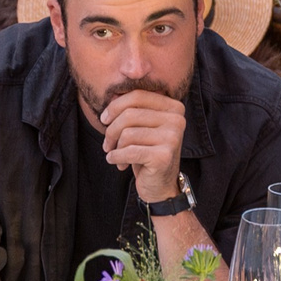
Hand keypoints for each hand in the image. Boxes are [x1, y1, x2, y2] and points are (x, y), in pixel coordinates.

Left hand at [100, 89, 187, 203]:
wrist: (161, 186)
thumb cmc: (148, 153)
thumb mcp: (143, 127)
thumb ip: (132, 109)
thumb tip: (110, 95)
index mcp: (174, 108)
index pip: (138, 95)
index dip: (115, 106)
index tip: (104, 119)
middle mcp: (177, 120)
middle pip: (129, 114)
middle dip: (111, 130)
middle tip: (107, 144)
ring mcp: (172, 138)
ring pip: (127, 133)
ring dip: (115, 147)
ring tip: (116, 155)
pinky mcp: (164, 156)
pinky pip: (129, 151)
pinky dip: (116, 157)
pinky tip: (116, 162)